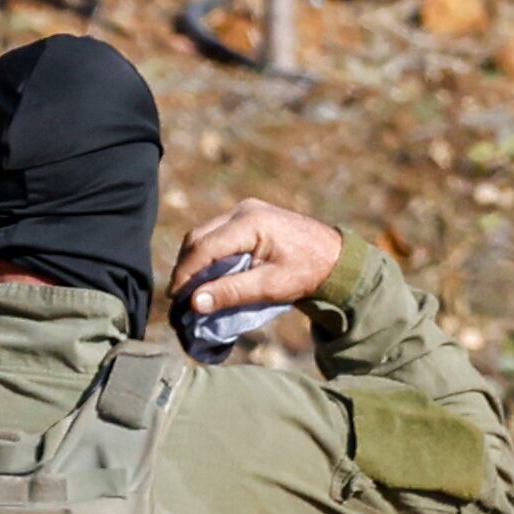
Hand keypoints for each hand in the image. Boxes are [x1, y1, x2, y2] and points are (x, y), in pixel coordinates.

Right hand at [167, 201, 344, 318]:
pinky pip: (218, 235)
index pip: (204, 247)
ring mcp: (245, 211)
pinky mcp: (248, 218)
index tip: (176, 298)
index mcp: (250, 223)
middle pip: (199, 238)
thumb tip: (194, 303)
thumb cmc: (308, 273)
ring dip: (195, 262)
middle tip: (179, 297)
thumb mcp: (271, 287)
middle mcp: (243, 210)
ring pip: (205, 235)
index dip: (186, 274)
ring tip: (190, 290)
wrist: (337, 258)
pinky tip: (208, 276)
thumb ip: (232, 292)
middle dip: (186, 268)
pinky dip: (208, 255)